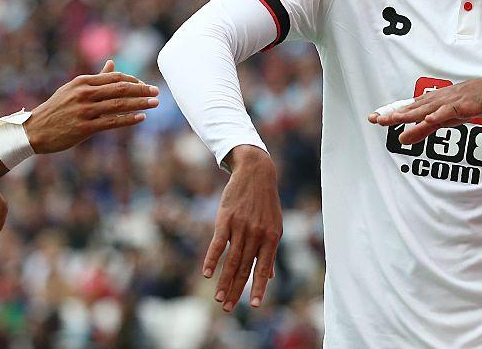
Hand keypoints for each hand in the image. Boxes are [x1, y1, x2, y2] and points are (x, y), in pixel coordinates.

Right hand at [24, 60, 158, 153]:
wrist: (34, 130)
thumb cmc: (56, 109)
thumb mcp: (73, 89)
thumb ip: (96, 78)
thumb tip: (112, 63)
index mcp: (82, 82)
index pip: (114, 77)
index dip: (133, 81)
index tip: (145, 85)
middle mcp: (85, 93)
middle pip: (120, 89)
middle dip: (142, 90)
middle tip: (157, 92)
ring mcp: (85, 110)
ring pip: (119, 104)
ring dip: (140, 103)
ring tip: (155, 103)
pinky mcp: (85, 127)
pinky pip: (112, 122)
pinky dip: (128, 119)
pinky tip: (141, 118)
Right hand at [205, 145, 281, 311]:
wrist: (256, 172)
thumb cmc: (266, 202)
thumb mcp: (274, 225)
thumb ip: (269, 251)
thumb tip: (270, 276)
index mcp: (271, 238)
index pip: (264, 269)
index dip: (259, 288)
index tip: (255, 306)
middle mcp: (257, 235)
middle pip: (245, 268)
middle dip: (236, 290)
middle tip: (227, 308)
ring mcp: (241, 227)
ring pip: (231, 260)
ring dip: (224, 281)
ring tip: (219, 298)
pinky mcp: (225, 219)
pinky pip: (218, 243)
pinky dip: (212, 259)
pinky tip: (207, 273)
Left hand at [368, 77, 481, 144]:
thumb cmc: (465, 104)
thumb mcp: (441, 120)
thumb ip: (421, 130)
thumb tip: (401, 140)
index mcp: (428, 104)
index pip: (405, 109)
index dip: (390, 113)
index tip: (373, 118)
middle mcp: (435, 101)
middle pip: (412, 108)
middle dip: (395, 114)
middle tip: (379, 119)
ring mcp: (448, 102)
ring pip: (427, 109)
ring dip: (411, 113)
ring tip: (397, 118)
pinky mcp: (462, 105)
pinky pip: (449, 110)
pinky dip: (439, 113)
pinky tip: (430, 118)